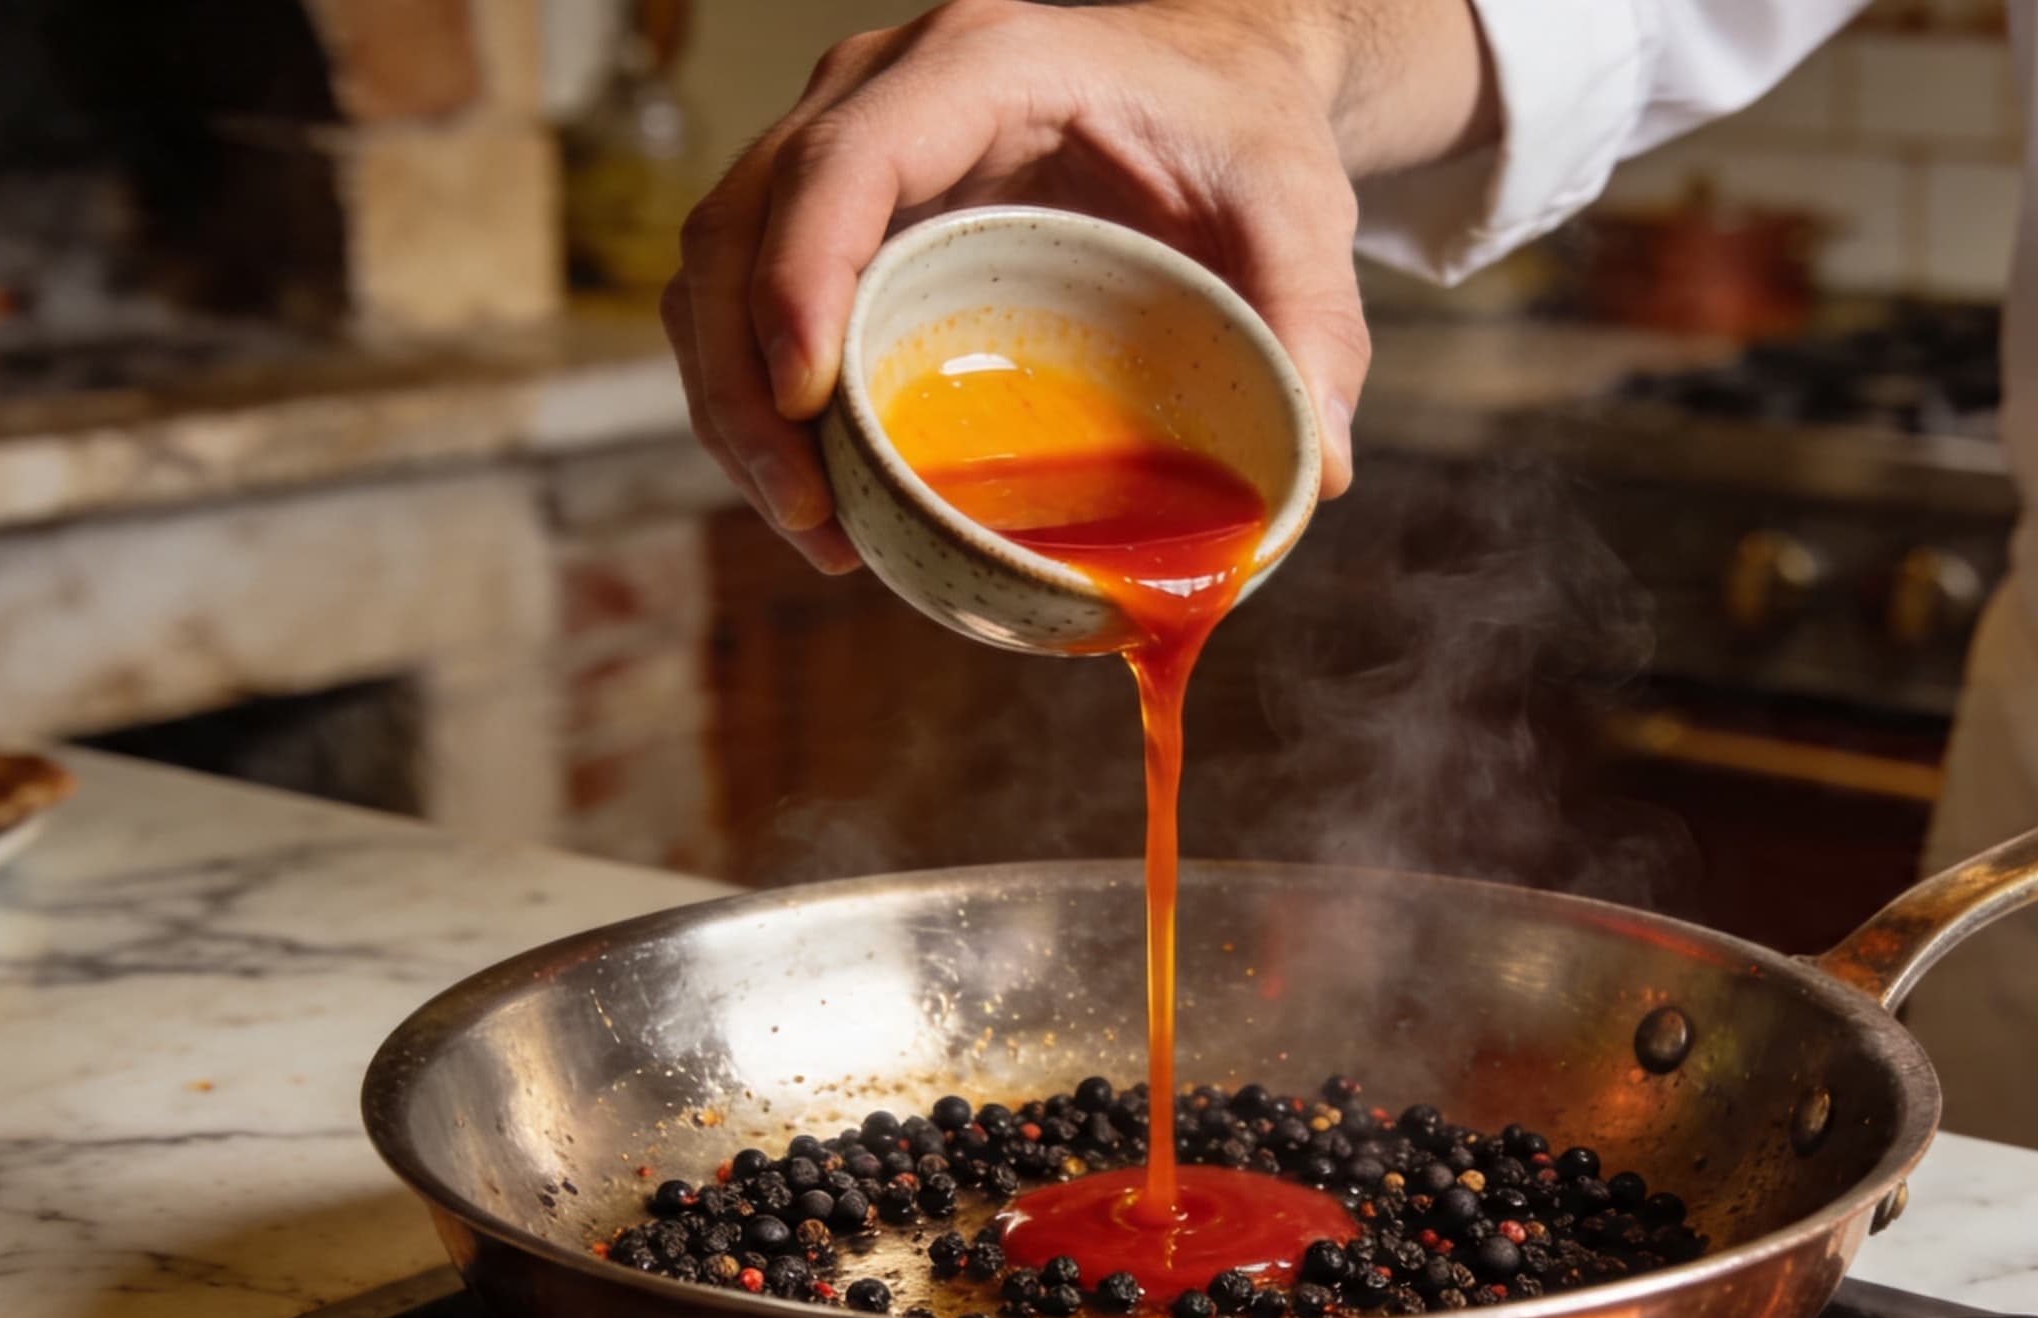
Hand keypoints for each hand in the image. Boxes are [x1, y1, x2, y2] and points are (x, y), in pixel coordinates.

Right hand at [663, 0, 1493, 572]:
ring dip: (733, 402)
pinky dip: (757, 395)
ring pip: (716, 266)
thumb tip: (1321, 470)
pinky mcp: (842, 214)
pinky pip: (752, 297)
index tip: (807, 400)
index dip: (798, 276)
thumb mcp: (1297, 204)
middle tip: (808, 516)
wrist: (1212, 74)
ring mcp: (845, 150)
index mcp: (981, 67)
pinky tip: (821, 496)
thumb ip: (1314, 320)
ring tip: (813, 529)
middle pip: (739, 223)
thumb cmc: (1241, 125)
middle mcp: (881, 93)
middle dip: (743, 379)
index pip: (843, 162)